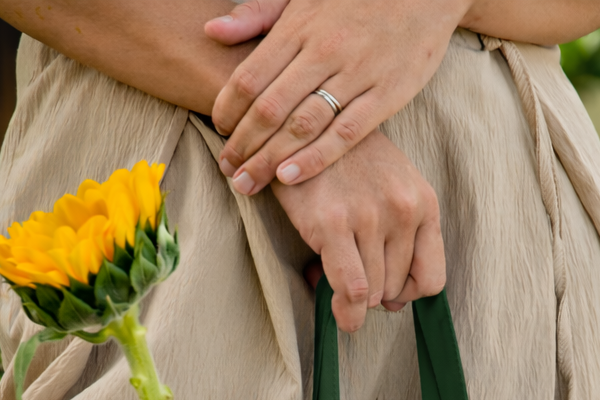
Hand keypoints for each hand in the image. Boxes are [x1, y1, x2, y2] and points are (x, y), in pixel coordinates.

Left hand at [205, 0, 467, 195]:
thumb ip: (259, 14)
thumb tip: (212, 32)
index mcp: (300, 25)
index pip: (250, 76)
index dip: (228, 109)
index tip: (219, 130)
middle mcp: (325, 51)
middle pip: (271, 108)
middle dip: (243, 144)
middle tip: (227, 169)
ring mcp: (357, 74)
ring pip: (302, 126)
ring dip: (269, 159)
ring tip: (248, 183)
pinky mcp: (387, 95)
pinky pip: (345, 134)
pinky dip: (315, 158)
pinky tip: (289, 178)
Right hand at [270, 130, 444, 332]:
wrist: (304, 125)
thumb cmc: (348, 164)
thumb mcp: (391, 189)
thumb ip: (402, 241)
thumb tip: (394, 306)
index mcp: (423, 201)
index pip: (432, 280)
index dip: (407, 294)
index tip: (387, 287)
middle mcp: (403, 209)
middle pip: (396, 290)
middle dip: (373, 290)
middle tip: (350, 270)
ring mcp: (369, 216)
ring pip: (373, 294)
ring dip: (353, 296)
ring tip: (334, 268)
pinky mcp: (333, 223)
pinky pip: (351, 290)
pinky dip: (346, 313)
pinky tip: (338, 311)